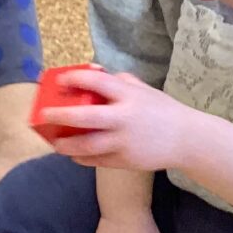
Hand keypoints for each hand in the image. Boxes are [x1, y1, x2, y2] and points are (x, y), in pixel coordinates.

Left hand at [39, 68, 197, 172]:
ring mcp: (123, 141)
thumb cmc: (163, 111)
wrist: (187, 140)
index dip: (74, 79)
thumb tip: (92, 72)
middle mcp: (124, 118)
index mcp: (129, 95)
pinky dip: (82, 158)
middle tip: (44, 115)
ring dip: (66, 144)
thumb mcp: (144, 90)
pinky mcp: (125, 160)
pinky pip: (96, 160)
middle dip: (60, 116)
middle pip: (85, 117)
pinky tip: (74, 154)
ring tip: (55, 143)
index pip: (96, 81)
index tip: (59, 81)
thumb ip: (119, 81)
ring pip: (87, 145)